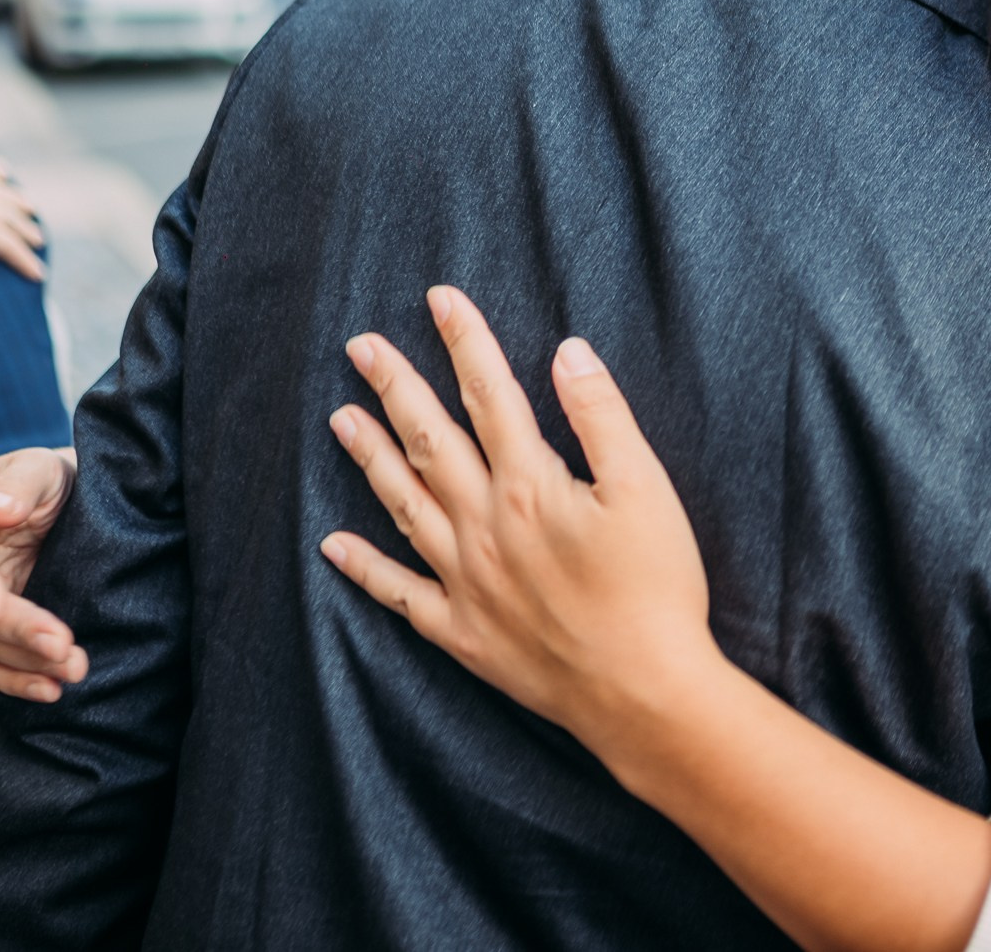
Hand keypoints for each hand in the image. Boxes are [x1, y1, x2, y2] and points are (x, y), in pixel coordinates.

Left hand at [321, 288, 719, 759]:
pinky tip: (333, 546)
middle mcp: (485, 526)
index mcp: (531, 485)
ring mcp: (466, 581)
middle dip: (395, 386)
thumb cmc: (656, 587)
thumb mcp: (646, 488)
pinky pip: (401, 593)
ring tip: (341, 419)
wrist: (643, 691)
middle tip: (360, 346)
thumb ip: (602, 415)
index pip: (490, 394)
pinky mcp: (463, 631)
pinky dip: (365, 567)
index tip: (439, 299)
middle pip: (430, 440)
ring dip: (370, 458)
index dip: (465, 341)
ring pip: (404, 504)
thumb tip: (568, 352)